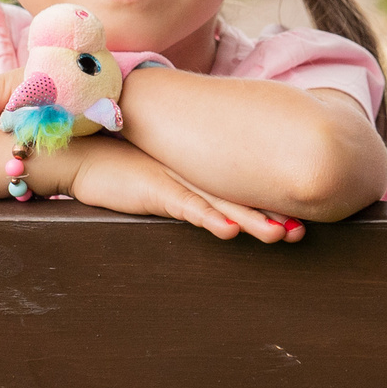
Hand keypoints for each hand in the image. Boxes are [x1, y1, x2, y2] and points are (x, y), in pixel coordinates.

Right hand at [50, 135, 305, 242]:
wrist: (82, 153)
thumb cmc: (124, 167)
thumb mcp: (165, 181)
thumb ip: (190, 191)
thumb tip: (218, 209)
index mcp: (203, 173)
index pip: (245, 191)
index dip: (274, 206)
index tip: (304, 222)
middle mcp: (198, 174)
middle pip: (243, 197)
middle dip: (274, 216)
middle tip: (302, 232)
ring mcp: (178, 180)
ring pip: (222, 203)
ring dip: (251, 220)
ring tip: (279, 234)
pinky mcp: (156, 189)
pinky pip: (185, 205)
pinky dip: (208, 218)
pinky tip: (228, 231)